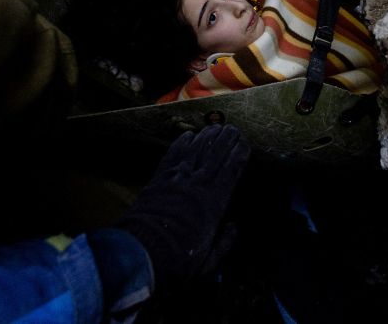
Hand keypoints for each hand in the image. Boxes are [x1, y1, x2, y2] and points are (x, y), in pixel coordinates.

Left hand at [115, 125, 249, 289]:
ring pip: (196, 151)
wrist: (142, 252)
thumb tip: (234, 228)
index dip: (239, 155)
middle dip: (226, 139)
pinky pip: (173, 155)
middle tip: (233, 128)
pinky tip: (188, 135)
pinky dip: (181, 143)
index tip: (245, 143)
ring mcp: (177, 179)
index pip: (231, 171)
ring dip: (207, 137)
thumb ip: (225, 243)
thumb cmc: (178, 260)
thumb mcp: (209, 261)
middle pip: (215, 155)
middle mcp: (198, 184)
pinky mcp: (159, 179)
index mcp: (214, 202)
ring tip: (215, 127)